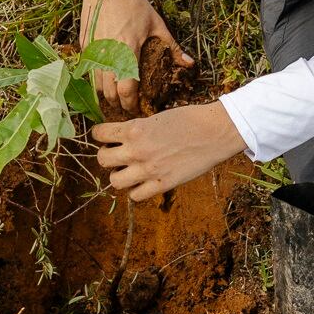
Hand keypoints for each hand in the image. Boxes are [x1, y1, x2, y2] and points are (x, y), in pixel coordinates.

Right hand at [79, 0, 191, 113]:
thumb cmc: (133, 3)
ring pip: (96, 86)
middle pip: (109, 94)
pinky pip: (88, 72)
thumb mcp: (156, 24)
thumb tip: (190, 64)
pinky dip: (96, 80)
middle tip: (128, 108)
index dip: (131, 105)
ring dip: (106, 95)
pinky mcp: (84, 47)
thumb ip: (172, 47)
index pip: (126, 91)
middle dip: (119, 104)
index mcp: (128, 53)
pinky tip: (105, 82)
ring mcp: (93, 52)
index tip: (137, 110)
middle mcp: (108, 57)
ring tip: (116, 99)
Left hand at [91, 101, 246, 202]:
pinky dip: (136, 190)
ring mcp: (148, 170)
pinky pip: (135, 196)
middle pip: (101, 159)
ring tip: (128, 170)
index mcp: (134, 128)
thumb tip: (123, 138)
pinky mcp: (162, 184)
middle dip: (106, 156)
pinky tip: (143, 182)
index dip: (101, 134)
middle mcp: (136, 150)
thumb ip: (138, 129)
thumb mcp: (157, 117)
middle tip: (117, 154)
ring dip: (118, 175)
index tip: (107, 136)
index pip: (99, 134)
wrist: (214, 132)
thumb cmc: (189, 119)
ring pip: (114, 181)